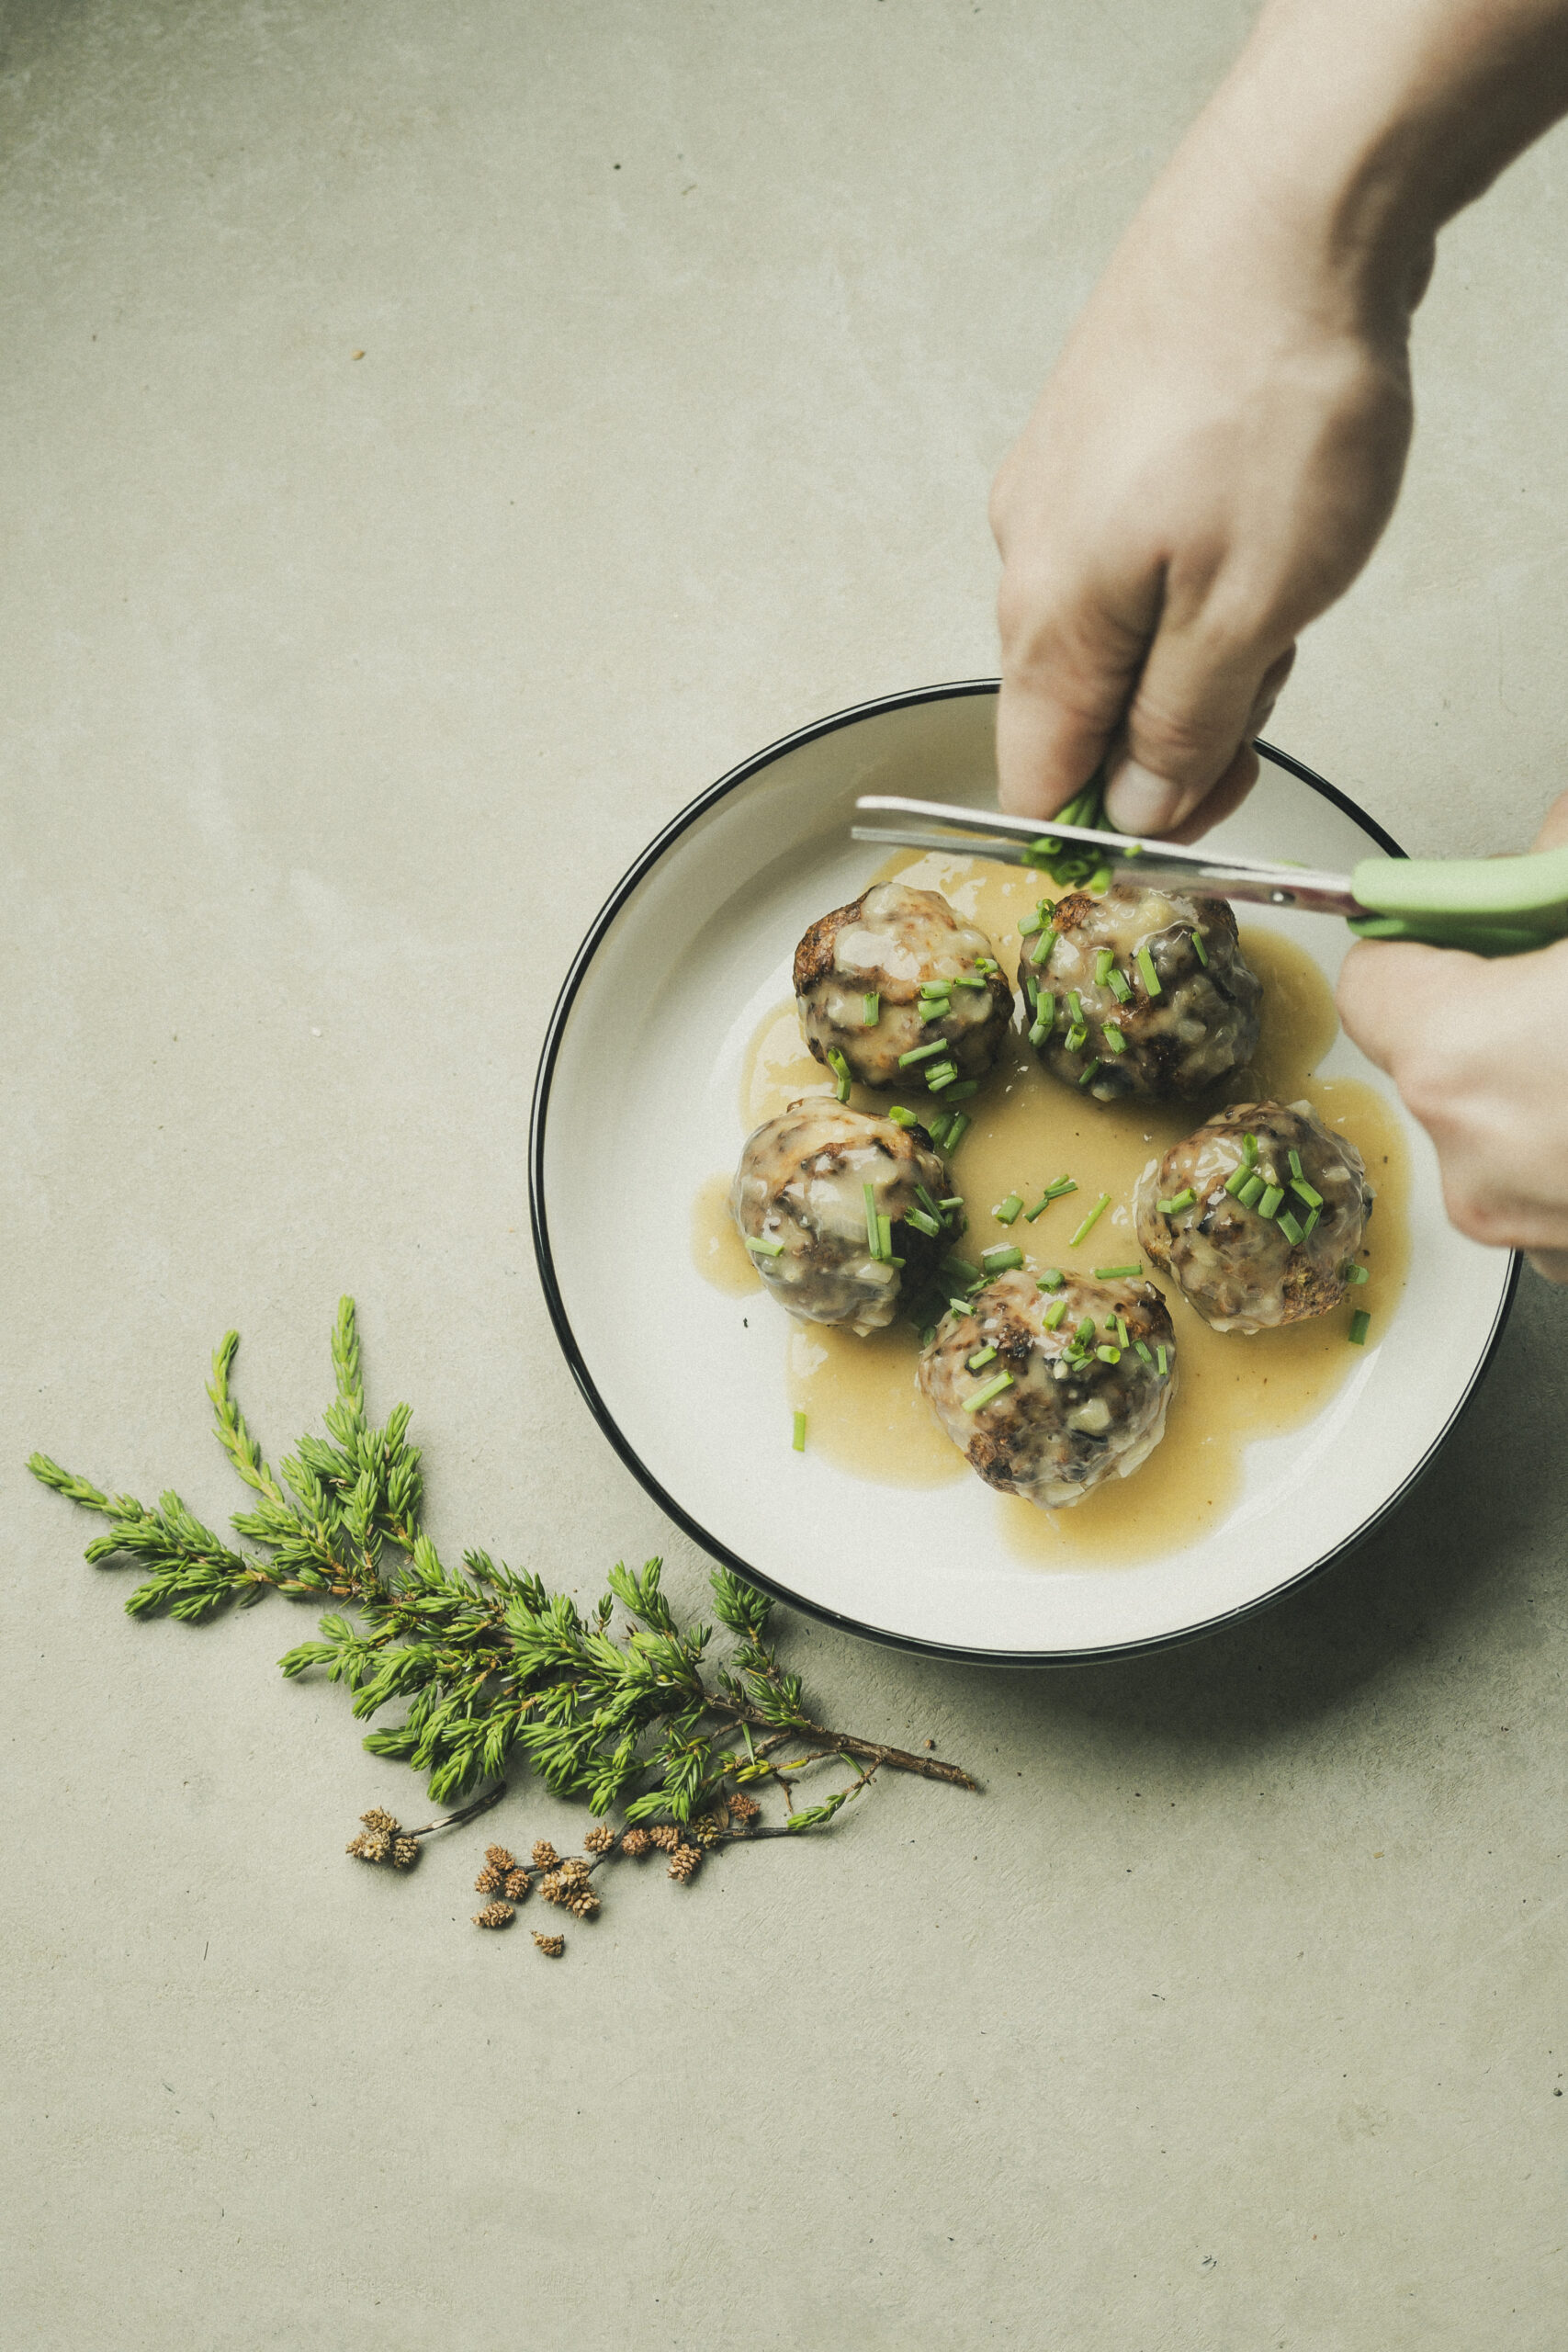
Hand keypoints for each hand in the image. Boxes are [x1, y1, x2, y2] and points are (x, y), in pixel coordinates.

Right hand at [991, 123, 1417, 837]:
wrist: (1288, 211)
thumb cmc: (1270, 394)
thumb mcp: (1250, 615)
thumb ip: (1181, 733)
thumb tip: (1138, 811)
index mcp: (1047, 624)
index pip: (1037, 787)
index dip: (1114, 828)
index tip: (1197, 812)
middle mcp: (1029, 560)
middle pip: (1086, 711)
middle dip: (1183, 720)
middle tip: (1275, 673)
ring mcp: (1059, 491)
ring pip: (1126, 628)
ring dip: (1208, 636)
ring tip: (1285, 567)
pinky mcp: (1101, 438)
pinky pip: (1145, 551)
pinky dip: (1207, 563)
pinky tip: (1264, 514)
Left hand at [1337, 793, 1567, 1280]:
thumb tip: (1556, 838)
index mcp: (1463, 1057)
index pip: (1377, 979)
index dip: (1429, 935)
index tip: (1476, 916)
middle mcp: (1479, 1160)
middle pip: (1448, 1049)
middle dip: (1513, 1000)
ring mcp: (1535, 1226)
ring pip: (1511, 1114)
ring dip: (1558, 1071)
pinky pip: (1563, 1172)